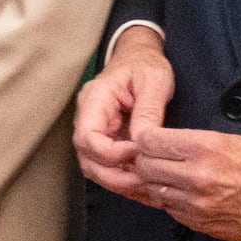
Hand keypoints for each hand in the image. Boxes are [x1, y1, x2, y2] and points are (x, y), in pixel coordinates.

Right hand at [73, 27, 174, 197]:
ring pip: (95, 168)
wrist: (140, 57)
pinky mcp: (107, 141)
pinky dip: (123, 178)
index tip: (139, 152)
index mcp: (95, 100)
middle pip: (87, 159)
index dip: (111, 153)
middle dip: (114, 176)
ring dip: (118, 180)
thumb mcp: (154, 80)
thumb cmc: (145, 64)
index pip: (88, 138)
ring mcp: (97, 131)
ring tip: (145, 182)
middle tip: (144, 179)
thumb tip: (144, 142)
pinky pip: (107, 166)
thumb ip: (148, 111)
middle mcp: (88, 119)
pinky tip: (142, 180)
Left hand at [123, 125, 240, 240]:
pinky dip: (172, 201)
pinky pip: (171, 211)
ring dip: (157, 183)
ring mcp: (198, 205)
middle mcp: (197, 177)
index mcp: (207, 148)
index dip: (146, 139)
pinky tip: (186, 194)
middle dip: (145, 161)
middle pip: (144, 167)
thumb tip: (164, 144)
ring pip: (154, 191)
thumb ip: (195, 143)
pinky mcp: (202, 225)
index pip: (149, 141)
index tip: (151, 139)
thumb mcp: (236, 140)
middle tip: (157, 158)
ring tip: (173, 177)